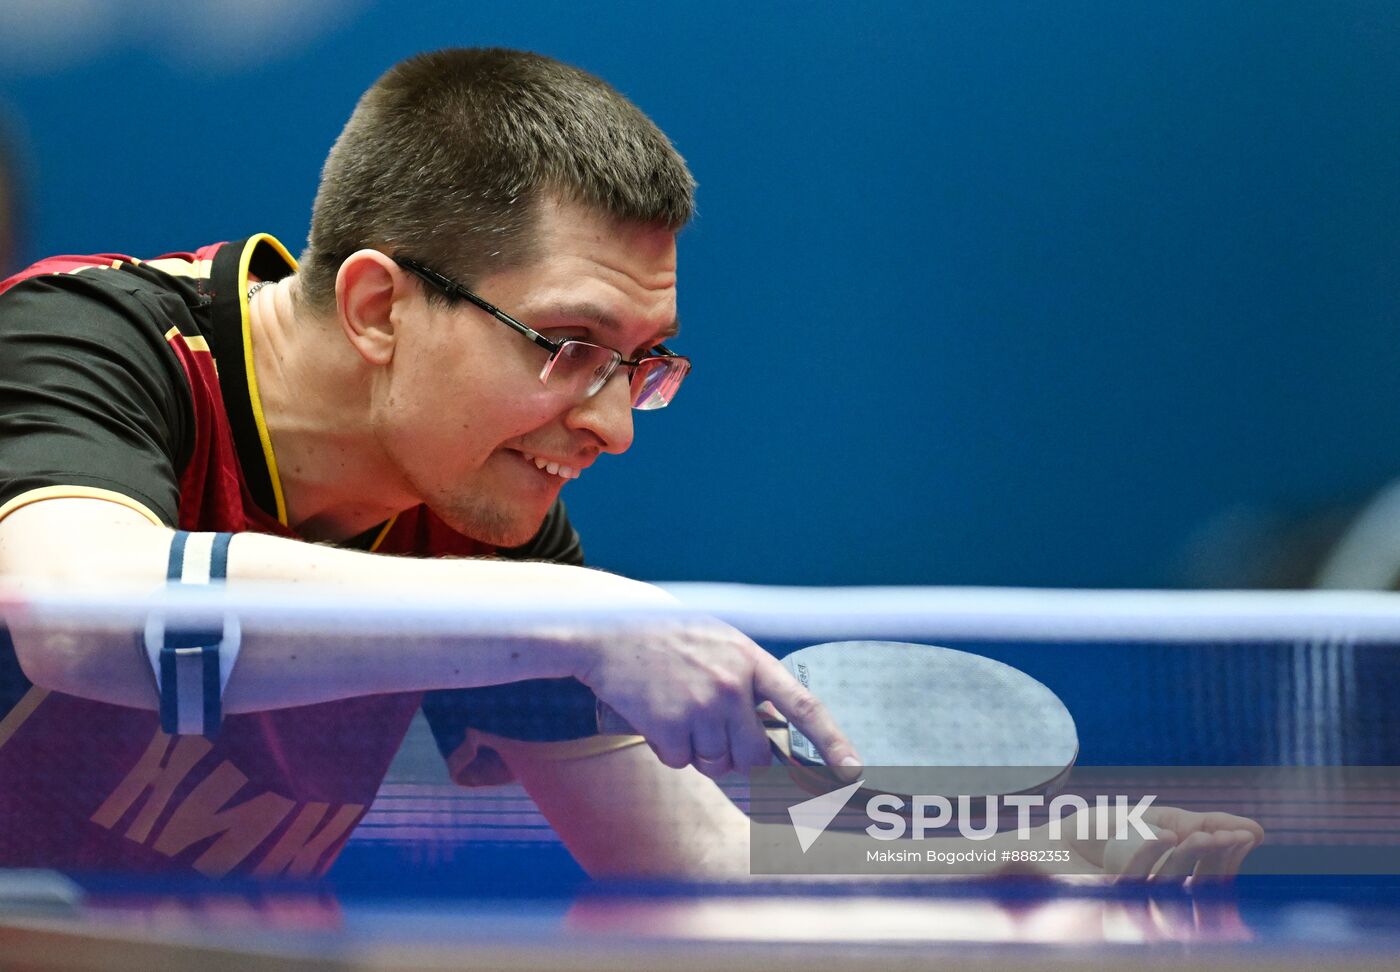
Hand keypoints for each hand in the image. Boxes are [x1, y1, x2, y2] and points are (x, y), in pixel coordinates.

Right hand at [575, 617, 861, 778]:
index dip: (832, 742)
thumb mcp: (720, 643)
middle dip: (737, 755)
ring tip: (676, 709)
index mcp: (751, 660)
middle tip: (709, 727)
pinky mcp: (669, 726)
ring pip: (716, 763)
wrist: (607, 632)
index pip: (803, 707)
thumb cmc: (668, 638)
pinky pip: (681, 762)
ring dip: (698, 750)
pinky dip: (667, 749)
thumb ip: (749, 681)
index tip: (852, 771)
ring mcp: (701, 706)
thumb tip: (769, 739)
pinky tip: (655, 715)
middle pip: (755, 756)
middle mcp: (732, 685)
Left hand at [1071, 805, 1262, 884]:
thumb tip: (1243, 831)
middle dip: (1219, 854)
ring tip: (1208, 833)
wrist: (1050, 843)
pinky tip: (1165, 834)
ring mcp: (1134, 891)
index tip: (1254, 833)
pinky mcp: (1107, 890)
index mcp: (1170, 869)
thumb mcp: (1151, 820)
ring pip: (1172, 876)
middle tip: (1239, 836)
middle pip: (1198, 876)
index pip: (1210, 864)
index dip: (1230, 849)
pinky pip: (1133, 871)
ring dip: (1192, 854)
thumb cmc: (1099, 832)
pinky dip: (1150, 850)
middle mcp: (1157, 885)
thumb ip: (1190, 824)